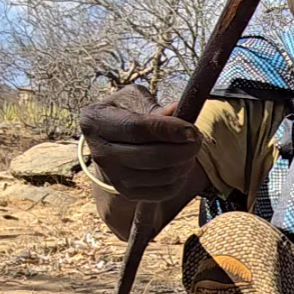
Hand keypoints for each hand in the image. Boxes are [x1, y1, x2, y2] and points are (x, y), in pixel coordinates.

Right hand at [79, 85, 202, 201]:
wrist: (111, 142)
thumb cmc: (125, 114)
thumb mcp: (134, 100)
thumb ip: (155, 106)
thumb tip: (178, 109)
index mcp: (95, 121)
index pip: (136, 129)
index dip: (168, 130)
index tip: (191, 129)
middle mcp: (99, 152)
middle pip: (150, 156)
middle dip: (182, 149)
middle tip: (198, 139)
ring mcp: (113, 176)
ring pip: (160, 176)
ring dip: (184, 164)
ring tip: (190, 150)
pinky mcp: (127, 193)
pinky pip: (163, 191)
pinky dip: (180, 179)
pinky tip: (182, 165)